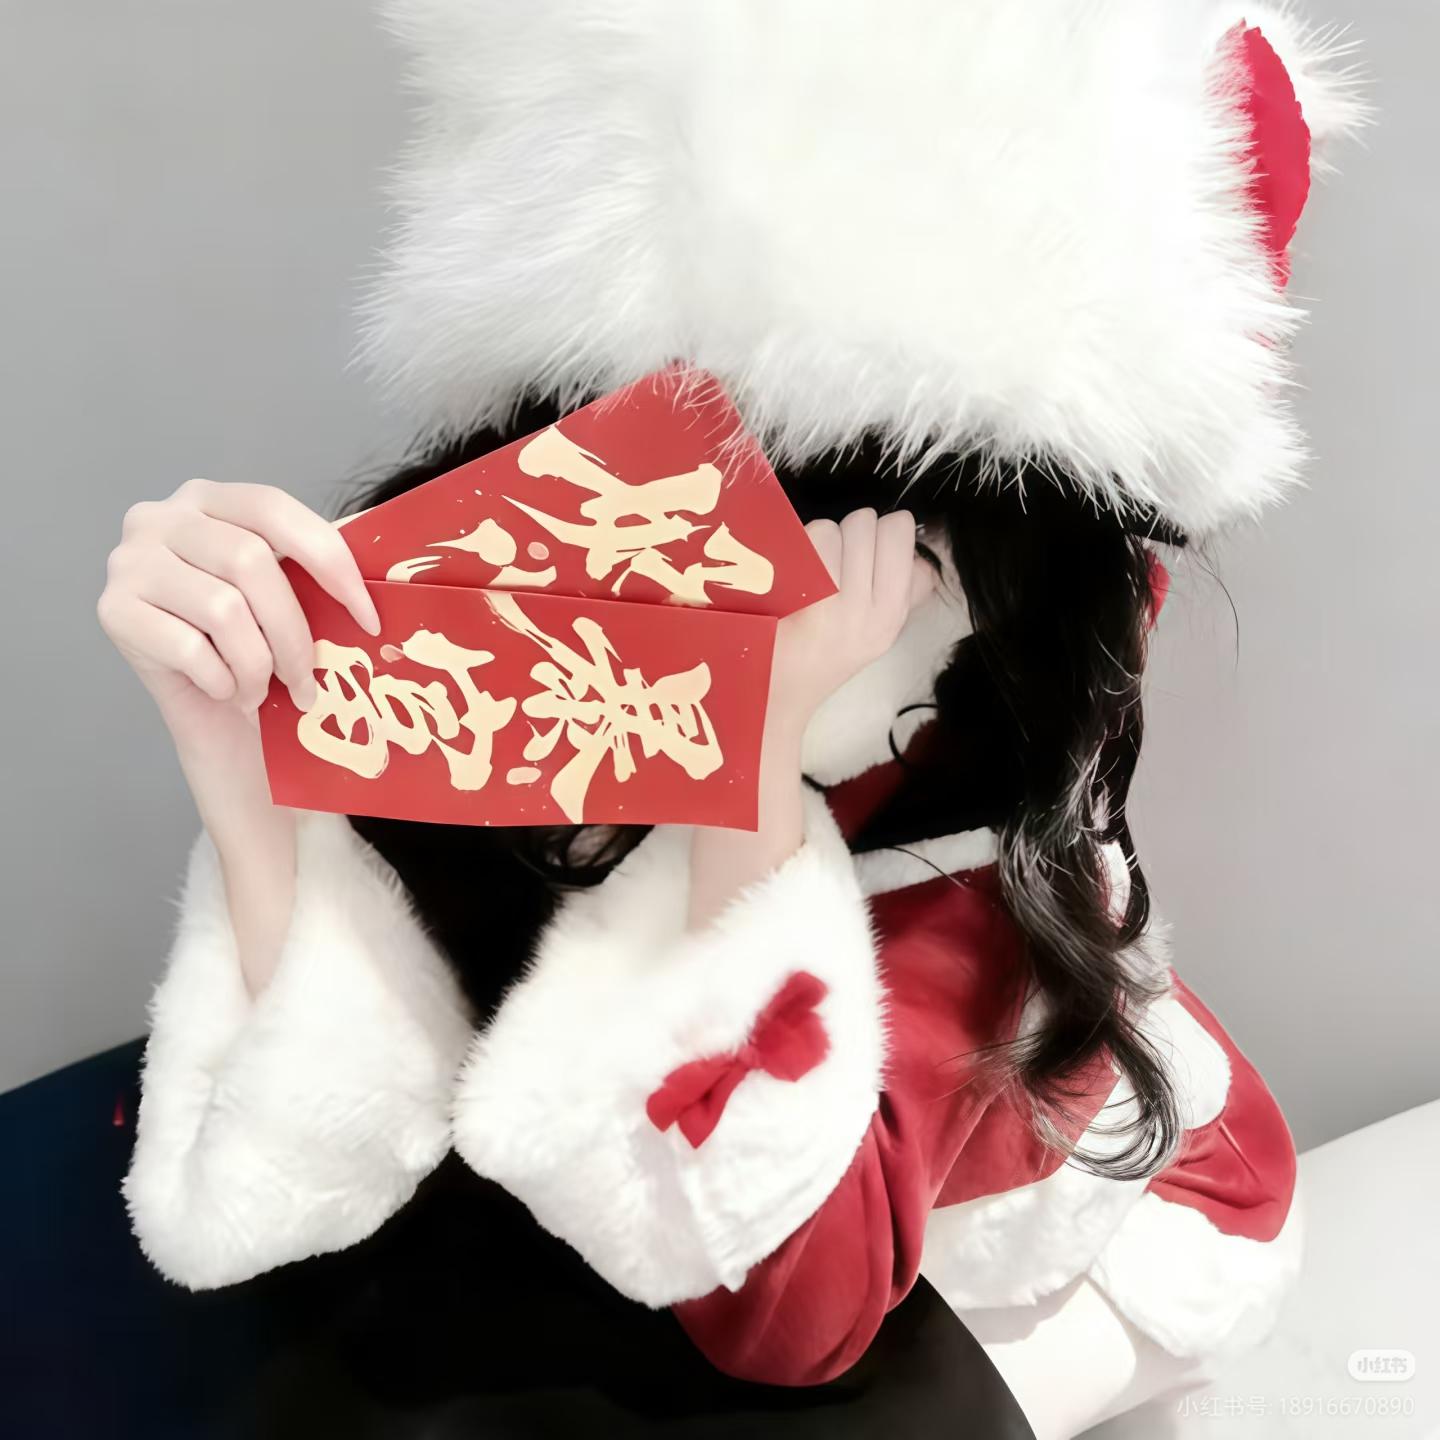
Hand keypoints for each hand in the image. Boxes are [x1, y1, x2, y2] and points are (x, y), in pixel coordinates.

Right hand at [99, 478, 377, 752]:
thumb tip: (384, 551)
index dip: (330, 562)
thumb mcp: (289, 593)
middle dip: (294, 633)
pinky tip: (225, 690)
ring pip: (224, 610)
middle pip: (251, 561)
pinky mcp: (113, 610)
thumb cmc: (256, 645)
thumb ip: (316, 563)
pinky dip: (222, 680)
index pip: (276, 510)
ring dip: (257, 665)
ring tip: (263, 688)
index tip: (367, 617)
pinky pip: (190, 649)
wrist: (211, 715)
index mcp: (209, 498)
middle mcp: (160, 517)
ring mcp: (129, 562)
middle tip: (309, 681)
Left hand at [767, 508, 934, 741]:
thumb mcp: (878, 632)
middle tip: (831, 564)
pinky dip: (791, 551)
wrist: (773, 698)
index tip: (865, 550)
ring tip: (807, 573)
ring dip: (815, 540)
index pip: (898, 529)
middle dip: (846, 533)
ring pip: (829, 527)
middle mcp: (864, 610)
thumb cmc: (823, 658)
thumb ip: (908, 592)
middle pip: (864, 522)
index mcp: (890, 614)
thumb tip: (924, 555)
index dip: (880, 530)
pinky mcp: (791, 599)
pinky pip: (798, 544)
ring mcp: (827, 604)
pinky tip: (786, 578)